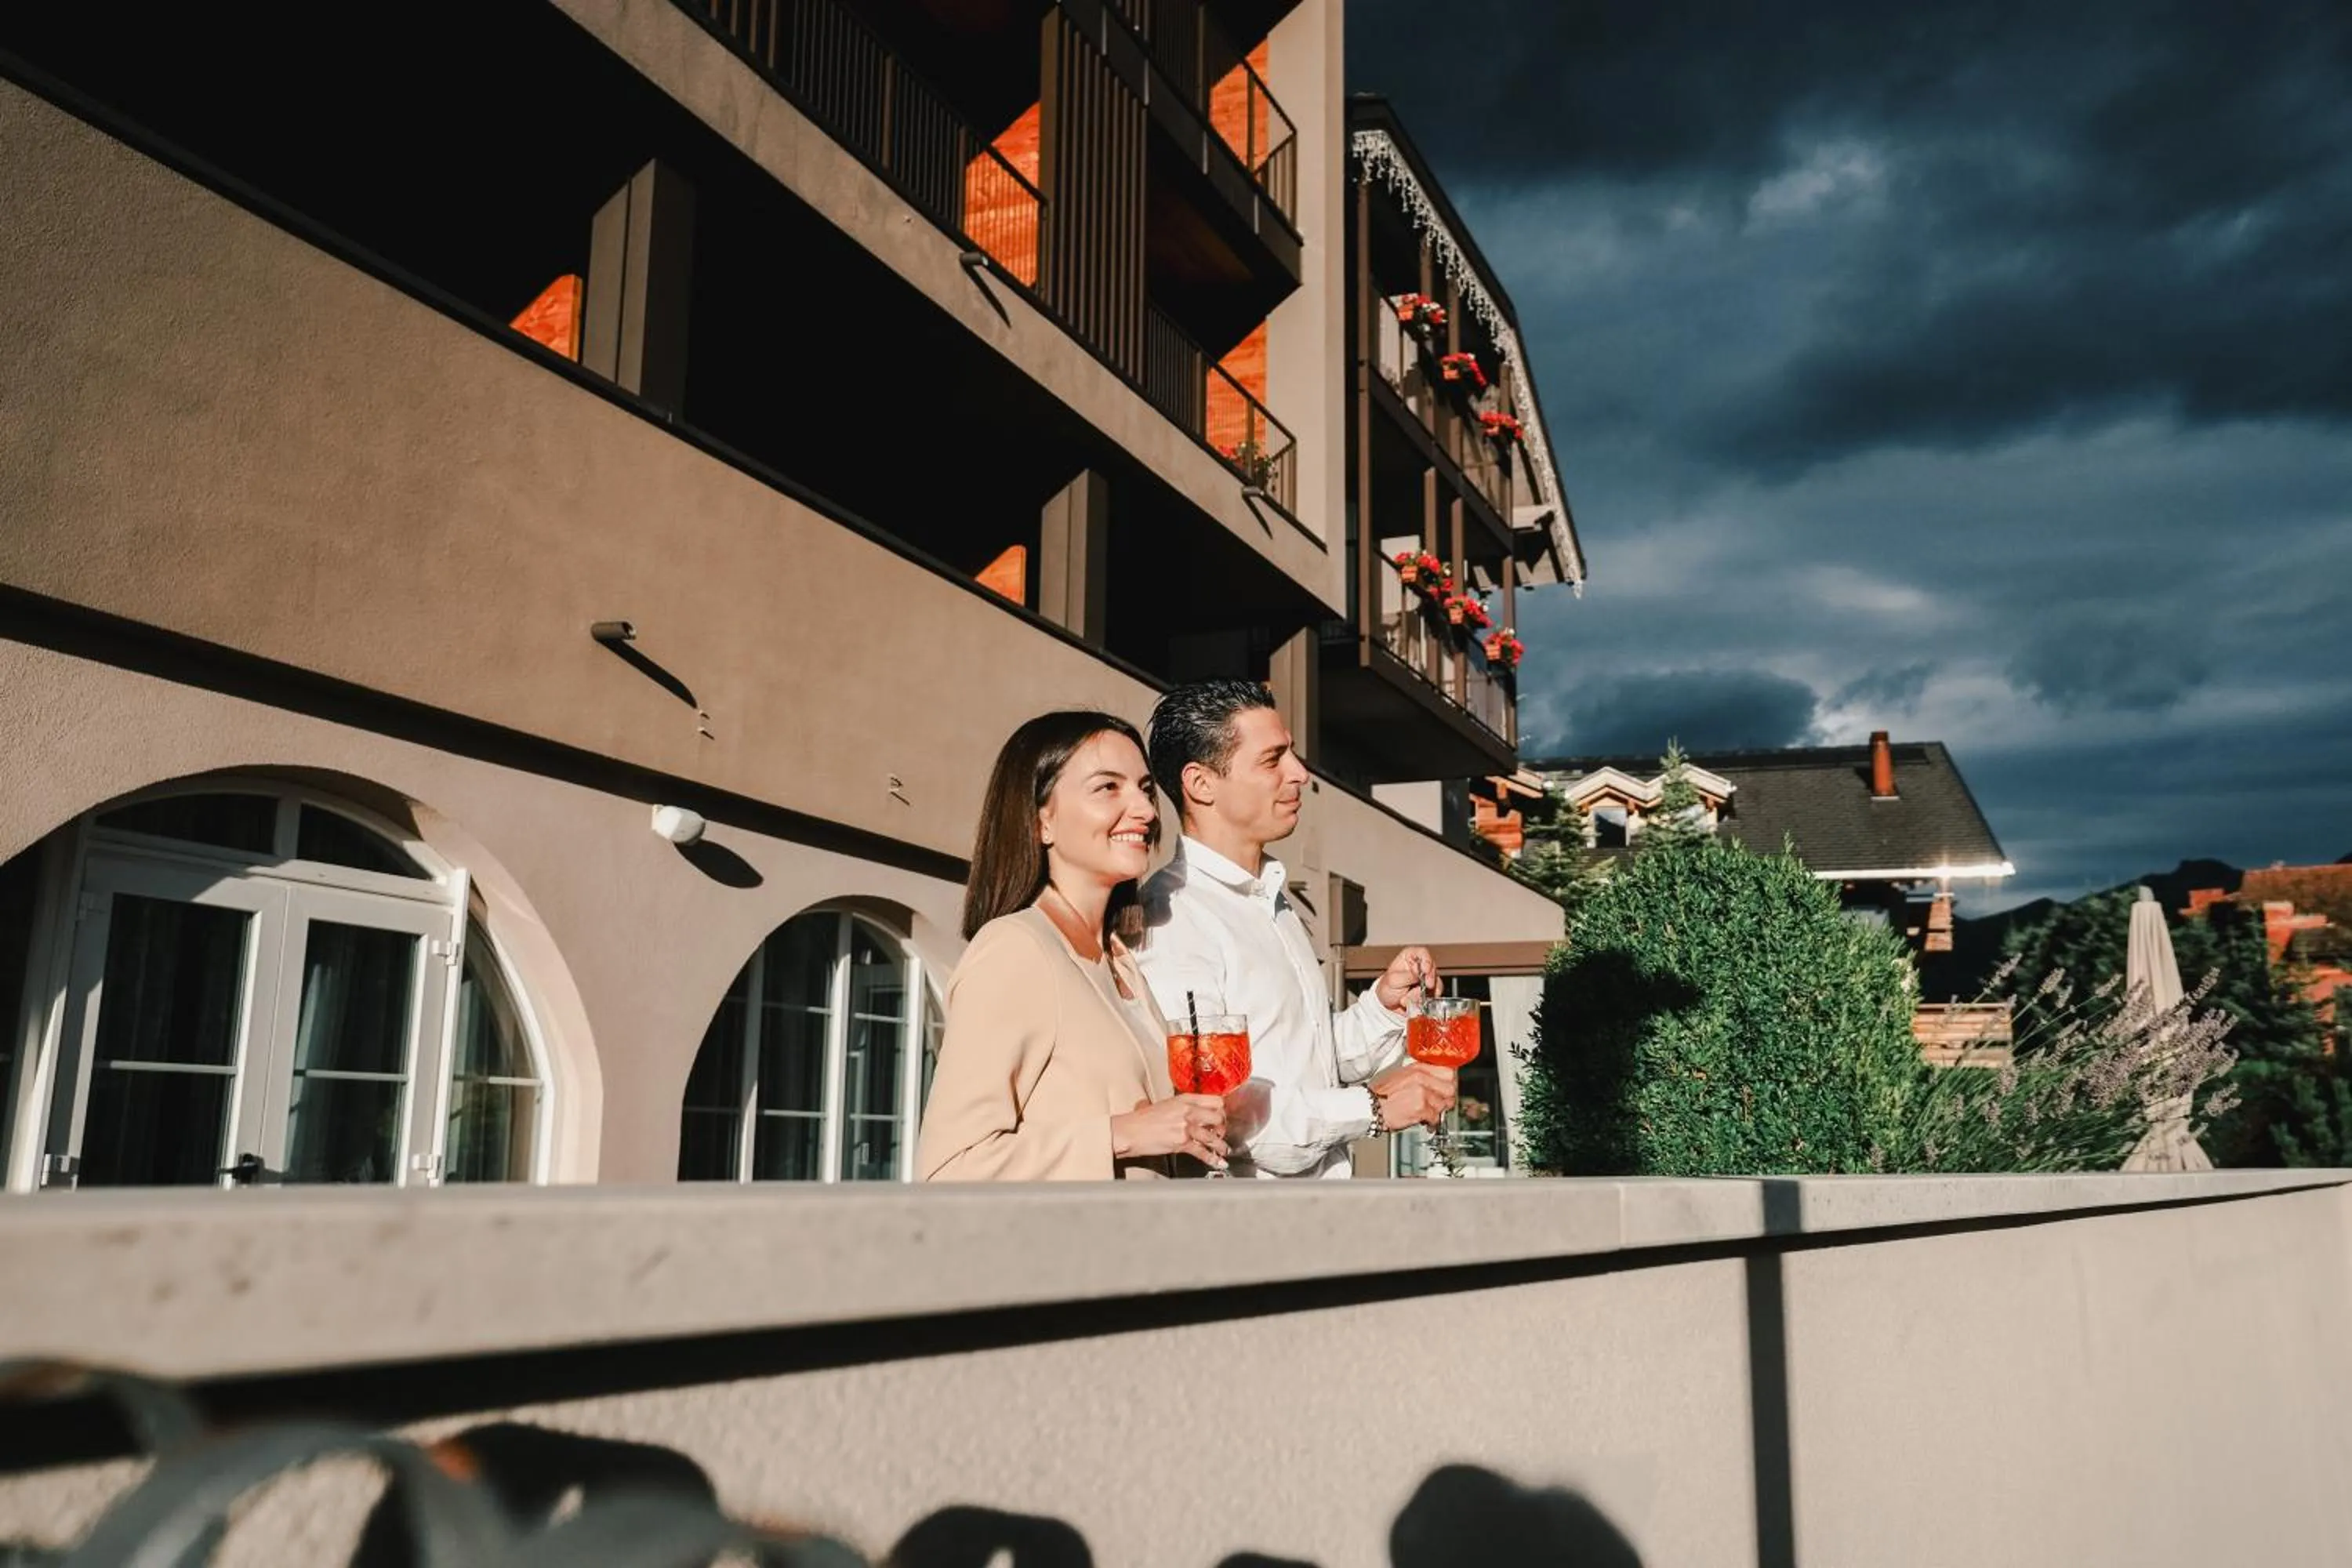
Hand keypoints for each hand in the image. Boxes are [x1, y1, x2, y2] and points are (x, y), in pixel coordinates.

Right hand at [1112, 1094, 1227, 1167]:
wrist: (1129, 1131)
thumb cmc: (1142, 1119)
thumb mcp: (1165, 1105)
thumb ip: (1183, 1107)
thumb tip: (1195, 1112)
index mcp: (1185, 1099)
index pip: (1215, 1100)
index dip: (1222, 1110)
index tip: (1222, 1116)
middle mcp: (1188, 1111)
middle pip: (1219, 1117)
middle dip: (1222, 1127)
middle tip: (1220, 1133)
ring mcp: (1186, 1127)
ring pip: (1213, 1136)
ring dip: (1221, 1145)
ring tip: (1223, 1149)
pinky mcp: (1182, 1143)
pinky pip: (1202, 1151)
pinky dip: (1212, 1158)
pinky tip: (1218, 1161)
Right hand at [1369, 1062, 1455, 1130]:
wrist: (1371, 1108)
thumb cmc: (1383, 1094)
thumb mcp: (1402, 1076)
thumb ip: (1421, 1077)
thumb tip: (1438, 1083)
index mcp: (1417, 1068)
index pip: (1448, 1071)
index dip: (1449, 1082)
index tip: (1446, 1089)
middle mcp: (1421, 1078)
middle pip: (1450, 1088)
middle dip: (1446, 1099)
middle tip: (1439, 1104)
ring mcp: (1421, 1092)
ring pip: (1444, 1104)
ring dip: (1437, 1112)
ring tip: (1427, 1113)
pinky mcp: (1420, 1107)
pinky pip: (1436, 1117)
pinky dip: (1431, 1122)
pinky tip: (1424, 1121)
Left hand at [1373, 946, 1440, 1012]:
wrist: (1387, 1004)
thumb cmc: (1387, 988)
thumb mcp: (1392, 980)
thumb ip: (1406, 976)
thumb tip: (1418, 976)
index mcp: (1409, 957)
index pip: (1423, 953)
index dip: (1427, 961)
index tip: (1425, 971)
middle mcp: (1419, 966)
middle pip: (1432, 968)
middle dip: (1428, 980)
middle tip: (1426, 987)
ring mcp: (1426, 978)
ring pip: (1435, 983)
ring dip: (1423, 994)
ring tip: (1408, 999)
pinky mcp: (1430, 990)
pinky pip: (1435, 993)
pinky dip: (1427, 1000)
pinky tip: (1415, 1003)